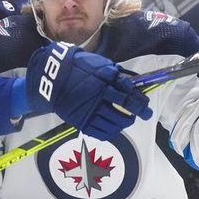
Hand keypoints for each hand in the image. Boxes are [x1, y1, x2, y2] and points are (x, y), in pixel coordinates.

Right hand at [25, 42, 151, 140]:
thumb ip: (115, 75)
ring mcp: (89, 114)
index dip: (139, 102)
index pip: (127, 97)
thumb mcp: (99, 65)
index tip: (146, 105)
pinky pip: (100, 133)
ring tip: (128, 120)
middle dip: (137, 114)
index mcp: (103, 86)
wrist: (52, 79)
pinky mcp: (81, 122)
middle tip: (143, 114)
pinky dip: (110, 132)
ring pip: (114, 124)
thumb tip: (131, 84)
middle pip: (123, 112)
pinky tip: (114, 128)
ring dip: (124, 123)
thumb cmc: (77, 68)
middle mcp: (97, 102)